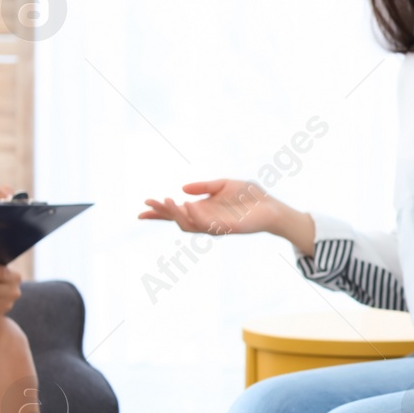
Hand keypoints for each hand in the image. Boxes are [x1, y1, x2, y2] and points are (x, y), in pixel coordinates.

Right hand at [140, 179, 276, 236]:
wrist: (271, 207)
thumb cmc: (249, 196)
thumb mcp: (224, 185)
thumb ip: (204, 187)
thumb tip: (182, 189)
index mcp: (202, 210)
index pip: (176, 213)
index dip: (159, 212)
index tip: (142, 208)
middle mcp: (205, 220)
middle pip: (177, 220)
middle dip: (161, 213)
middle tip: (147, 205)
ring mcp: (214, 226)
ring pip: (188, 224)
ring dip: (175, 214)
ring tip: (166, 200)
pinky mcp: (226, 228)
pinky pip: (207, 224)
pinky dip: (195, 215)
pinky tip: (187, 205)